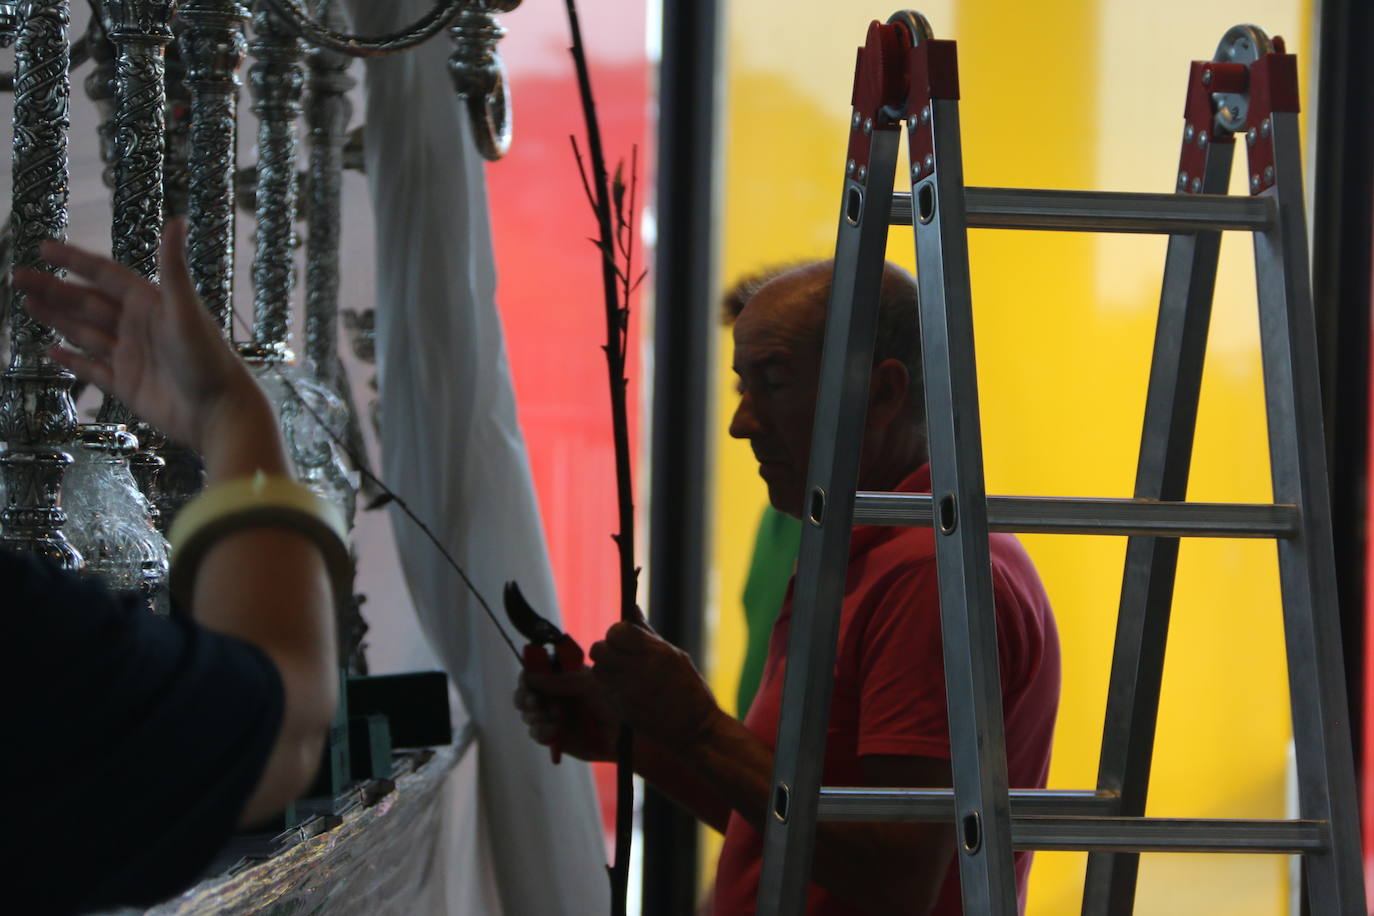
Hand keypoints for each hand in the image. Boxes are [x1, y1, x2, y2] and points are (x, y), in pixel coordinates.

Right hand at [13, 220, 261, 453]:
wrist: (219, 412)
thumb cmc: (208, 359)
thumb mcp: (186, 309)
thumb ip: (174, 266)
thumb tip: (177, 219)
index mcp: (151, 304)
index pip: (106, 275)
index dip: (76, 261)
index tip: (44, 248)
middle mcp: (139, 327)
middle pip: (88, 302)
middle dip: (54, 289)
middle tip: (18, 277)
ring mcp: (131, 356)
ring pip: (85, 332)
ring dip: (57, 318)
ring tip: (27, 303)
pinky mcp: (127, 385)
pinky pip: (92, 370)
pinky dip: (71, 360)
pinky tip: (49, 350)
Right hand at [514, 666, 617, 762]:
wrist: (625, 733)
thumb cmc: (612, 701)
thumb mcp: (588, 685)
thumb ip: (560, 681)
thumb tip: (530, 676)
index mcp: (562, 675)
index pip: (535, 670)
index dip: (528, 675)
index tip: (528, 680)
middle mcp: (554, 694)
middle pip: (525, 692)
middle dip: (525, 697)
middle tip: (535, 703)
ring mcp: (552, 716)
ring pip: (528, 714)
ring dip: (534, 716)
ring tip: (554, 719)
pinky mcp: (554, 736)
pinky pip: (537, 733)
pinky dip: (541, 732)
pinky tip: (554, 732)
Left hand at [589, 617, 722, 752]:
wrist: (696, 729)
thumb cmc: (689, 689)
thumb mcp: (675, 655)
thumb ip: (648, 634)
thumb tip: (631, 609)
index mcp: (657, 653)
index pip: (617, 631)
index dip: (616, 633)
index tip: (623, 638)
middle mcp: (641, 671)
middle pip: (600, 649)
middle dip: (605, 649)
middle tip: (617, 656)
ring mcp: (630, 692)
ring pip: (598, 670)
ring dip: (605, 669)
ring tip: (621, 673)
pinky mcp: (623, 709)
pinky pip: (605, 690)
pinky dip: (611, 688)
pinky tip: (627, 691)